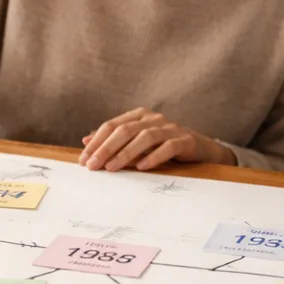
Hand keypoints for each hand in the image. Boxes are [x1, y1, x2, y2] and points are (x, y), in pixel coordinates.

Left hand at [79, 107, 233, 171]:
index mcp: (139, 115)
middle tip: (93, 165)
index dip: (96, 142)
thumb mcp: (137, 142)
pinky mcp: (185, 140)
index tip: (83, 159)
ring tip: (112, 168)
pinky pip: (168, 147)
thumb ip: (114, 140)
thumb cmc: (164, 145)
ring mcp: (170, 128)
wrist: (201, 149)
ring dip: (126, 153)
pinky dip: (153, 157)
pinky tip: (142, 167)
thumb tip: (86, 140)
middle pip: (125, 130)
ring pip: (145, 137)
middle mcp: (154, 118)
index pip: (112, 126)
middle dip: (106, 148)